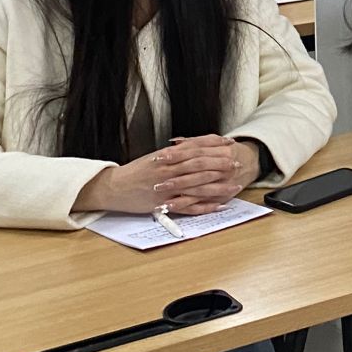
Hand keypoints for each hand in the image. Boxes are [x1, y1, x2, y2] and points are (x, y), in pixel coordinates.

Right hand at [71, 139, 253, 215]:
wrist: (114, 187)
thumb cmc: (136, 171)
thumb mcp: (156, 156)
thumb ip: (176, 152)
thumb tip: (196, 146)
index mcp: (167, 156)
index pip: (196, 148)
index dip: (214, 146)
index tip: (230, 144)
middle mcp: (168, 170)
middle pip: (200, 166)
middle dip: (221, 165)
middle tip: (237, 164)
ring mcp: (167, 188)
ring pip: (197, 186)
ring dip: (218, 186)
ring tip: (235, 186)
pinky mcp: (163, 204)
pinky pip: (188, 206)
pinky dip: (204, 207)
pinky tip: (218, 206)